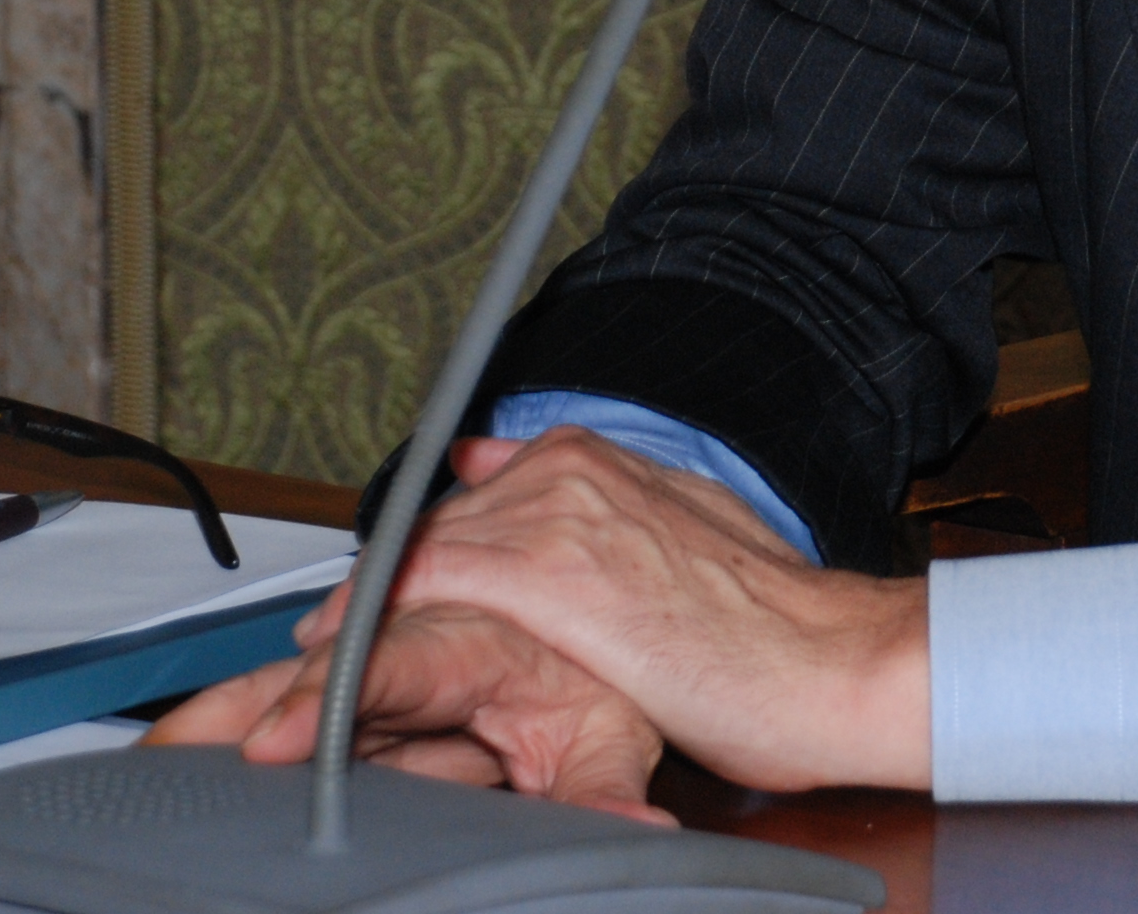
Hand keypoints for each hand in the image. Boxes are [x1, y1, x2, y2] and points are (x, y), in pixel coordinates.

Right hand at [146, 602, 673, 821]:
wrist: (597, 638)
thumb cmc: (597, 680)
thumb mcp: (613, 735)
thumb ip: (604, 787)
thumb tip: (636, 834)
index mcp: (475, 641)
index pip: (392, 664)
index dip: (328, 699)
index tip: (272, 739)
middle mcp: (413, 643)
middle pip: (317, 674)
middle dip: (241, 710)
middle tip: (169, 755)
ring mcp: (379, 667)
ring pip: (290, 685)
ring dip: (222, 715)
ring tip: (153, 759)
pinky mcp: (358, 691)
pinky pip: (291, 700)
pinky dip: (236, 720)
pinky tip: (179, 756)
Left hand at [350, 427, 928, 795]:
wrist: (826, 661)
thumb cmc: (775, 629)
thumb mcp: (691, 540)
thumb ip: (613, 512)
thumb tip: (528, 479)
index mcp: (605, 461)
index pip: (470, 497)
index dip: (422, 558)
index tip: (385, 603)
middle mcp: (573, 471)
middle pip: (430, 523)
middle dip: (377, 592)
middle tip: (325, 652)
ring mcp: (554, 514)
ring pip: (414, 552)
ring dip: (356, 614)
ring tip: (311, 677)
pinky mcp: (543, 575)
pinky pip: (419, 589)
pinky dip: (368, 631)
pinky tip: (338, 676)